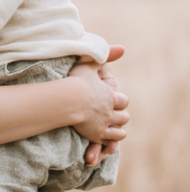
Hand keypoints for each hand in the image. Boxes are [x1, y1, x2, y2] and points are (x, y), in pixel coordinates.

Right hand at [69, 45, 128, 164]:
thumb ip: (104, 55)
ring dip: (117, 130)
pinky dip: (109, 143)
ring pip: (120, 131)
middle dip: (120, 117)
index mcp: (110, 96)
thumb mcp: (89, 64)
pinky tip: (105, 142)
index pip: (123, 100)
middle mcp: (111, 111)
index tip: (114, 100)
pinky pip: (109, 142)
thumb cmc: (76, 81)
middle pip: (124, 117)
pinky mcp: (96, 135)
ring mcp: (104, 124)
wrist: (68, 100)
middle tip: (114, 116)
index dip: (119, 101)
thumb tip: (122, 48)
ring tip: (111, 129)